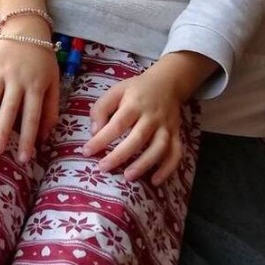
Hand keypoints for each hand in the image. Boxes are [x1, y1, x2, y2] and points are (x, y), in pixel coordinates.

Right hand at [0, 16, 59, 163]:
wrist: (27, 31)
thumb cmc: (42, 62)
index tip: (24, 157)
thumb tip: (43, 137)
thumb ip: (50, 109)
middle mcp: (15, 80)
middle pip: (8, 109)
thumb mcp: (54, 83)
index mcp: (35, 85)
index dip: (28, 138)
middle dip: (2, 131)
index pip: (32, 116)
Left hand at [81, 66, 188, 185]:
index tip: (87, 151)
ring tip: (128, 177)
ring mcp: (167, 126)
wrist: (167, 83)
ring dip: (144, 164)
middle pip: (138, 138)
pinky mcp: (177, 134)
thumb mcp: (115, 91)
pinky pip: (176, 153)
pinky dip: (168, 169)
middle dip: (120, 155)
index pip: (117, 124)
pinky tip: (155, 181)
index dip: (102, 139)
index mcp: (134, 104)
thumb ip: (101, 109)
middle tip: (103, 168)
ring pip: (159, 148)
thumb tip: (94, 132)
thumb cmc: (135, 90)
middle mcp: (152, 116)